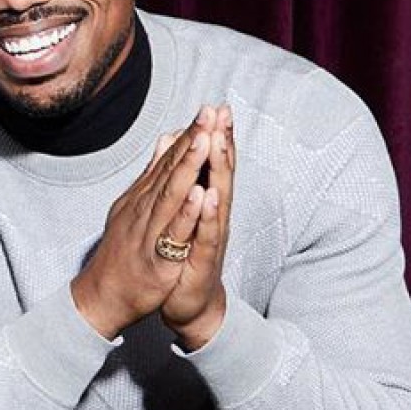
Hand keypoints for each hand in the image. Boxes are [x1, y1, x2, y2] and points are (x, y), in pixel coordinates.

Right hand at [70, 106, 227, 339]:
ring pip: (170, 196)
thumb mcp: (132, 208)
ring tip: (205, 139)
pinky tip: (201, 196)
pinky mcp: (156, 261)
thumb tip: (165, 140)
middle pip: (170, 170)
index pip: (168, 161)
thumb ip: (151, 175)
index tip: (208, 108)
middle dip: (192, 139)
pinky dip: (186, 214)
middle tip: (209, 110)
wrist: (102, 298)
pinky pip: (173, 235)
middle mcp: (143, 210)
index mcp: (142, 199)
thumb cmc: (122, 254)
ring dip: (188, 167)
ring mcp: (148, 234)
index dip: (189, 133)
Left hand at [160, 105, 234, 349]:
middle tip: (223, 112)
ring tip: (219, 142)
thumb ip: (191, 187)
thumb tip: (188, 158)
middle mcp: (214, 216)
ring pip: (217, 198)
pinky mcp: (203, 258)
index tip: (216, 106)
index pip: (213, 164)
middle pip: (221, 173)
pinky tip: (208, 195)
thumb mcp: (187, 218)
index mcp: (207, 204)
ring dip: (219, 170)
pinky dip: (206, 214)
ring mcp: (211, 236)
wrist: (191, 303)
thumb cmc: (187, 257)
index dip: (216, 136)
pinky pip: (206, 233)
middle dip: (222, 142)